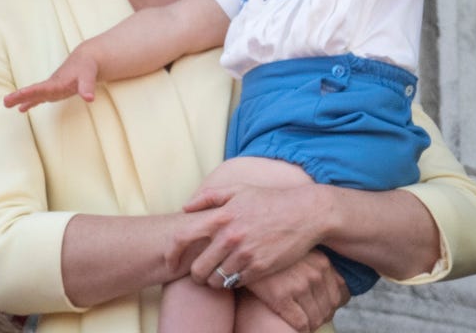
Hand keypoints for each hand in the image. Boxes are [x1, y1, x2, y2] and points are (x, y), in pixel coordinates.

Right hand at [3, 47, 97, 110]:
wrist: (85, 60)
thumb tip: (89, 98)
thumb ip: (87, 86)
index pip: (42, 88)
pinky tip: (21, 109)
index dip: (31, 92)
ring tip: (6, 103)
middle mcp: (51, 85)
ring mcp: (51, 88)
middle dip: (21, 96)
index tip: (20, 94)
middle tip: (6, 101)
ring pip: (34, 94)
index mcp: (57, 82)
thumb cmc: (86, 68)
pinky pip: (40, 97)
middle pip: (34, 91)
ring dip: (21, 99)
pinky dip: (30, 102)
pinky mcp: (53, 91)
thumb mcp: (89, 76)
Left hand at [178, 183, 325, 286]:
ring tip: (220, 273)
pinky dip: (233, 282)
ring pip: (215, 281)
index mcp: (222, 215)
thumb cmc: (269, 200)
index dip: (171, 253)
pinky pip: (235, 284)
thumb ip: (210, 196)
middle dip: (196, 273)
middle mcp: (230, 236)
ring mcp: (245, 254)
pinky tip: (238, 272)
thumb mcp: (240, 190)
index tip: (171, 262)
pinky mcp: (259, 269)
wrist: (304, 214)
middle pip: (197, 268)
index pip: (183, 238)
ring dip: (214, 280)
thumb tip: (186, 206)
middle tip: (202, 271)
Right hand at [247, 250, 348, 332]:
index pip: (340, 295)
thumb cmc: (275, 250)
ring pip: (315, 319)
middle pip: (328, 309)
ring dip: (310, 324)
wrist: (245, 248)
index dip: (331, 306)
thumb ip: (319, 264)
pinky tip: (292, 323)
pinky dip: (300, 329)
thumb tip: (341, 284)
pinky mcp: (282, 296)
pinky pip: (300, 324)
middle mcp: (314, 273)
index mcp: (322, 261)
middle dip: (320, 316)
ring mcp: (299, 284)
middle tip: (310, 317)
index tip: (322, 308)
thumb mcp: (302, 250)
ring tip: (302, 321)